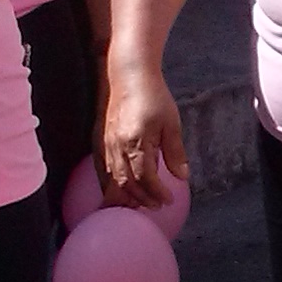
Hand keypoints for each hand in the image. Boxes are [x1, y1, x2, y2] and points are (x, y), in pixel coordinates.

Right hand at [99, 67, 187, 207]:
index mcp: (137, 142)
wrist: (128, 75)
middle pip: (126, 184)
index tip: (168, 200)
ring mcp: (105, 144)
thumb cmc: (153, 96)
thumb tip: (182, 176)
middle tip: (156, 206)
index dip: (156, 193)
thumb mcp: (171, 123)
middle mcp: (117, 146)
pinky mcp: (99, 141)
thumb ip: (175, 152)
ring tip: (138, 204)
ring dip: (125, 196)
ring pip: (111, 180)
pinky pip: (101, 171)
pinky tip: (118, 192)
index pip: (145, 177)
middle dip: (142, 199)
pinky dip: (109, 186)